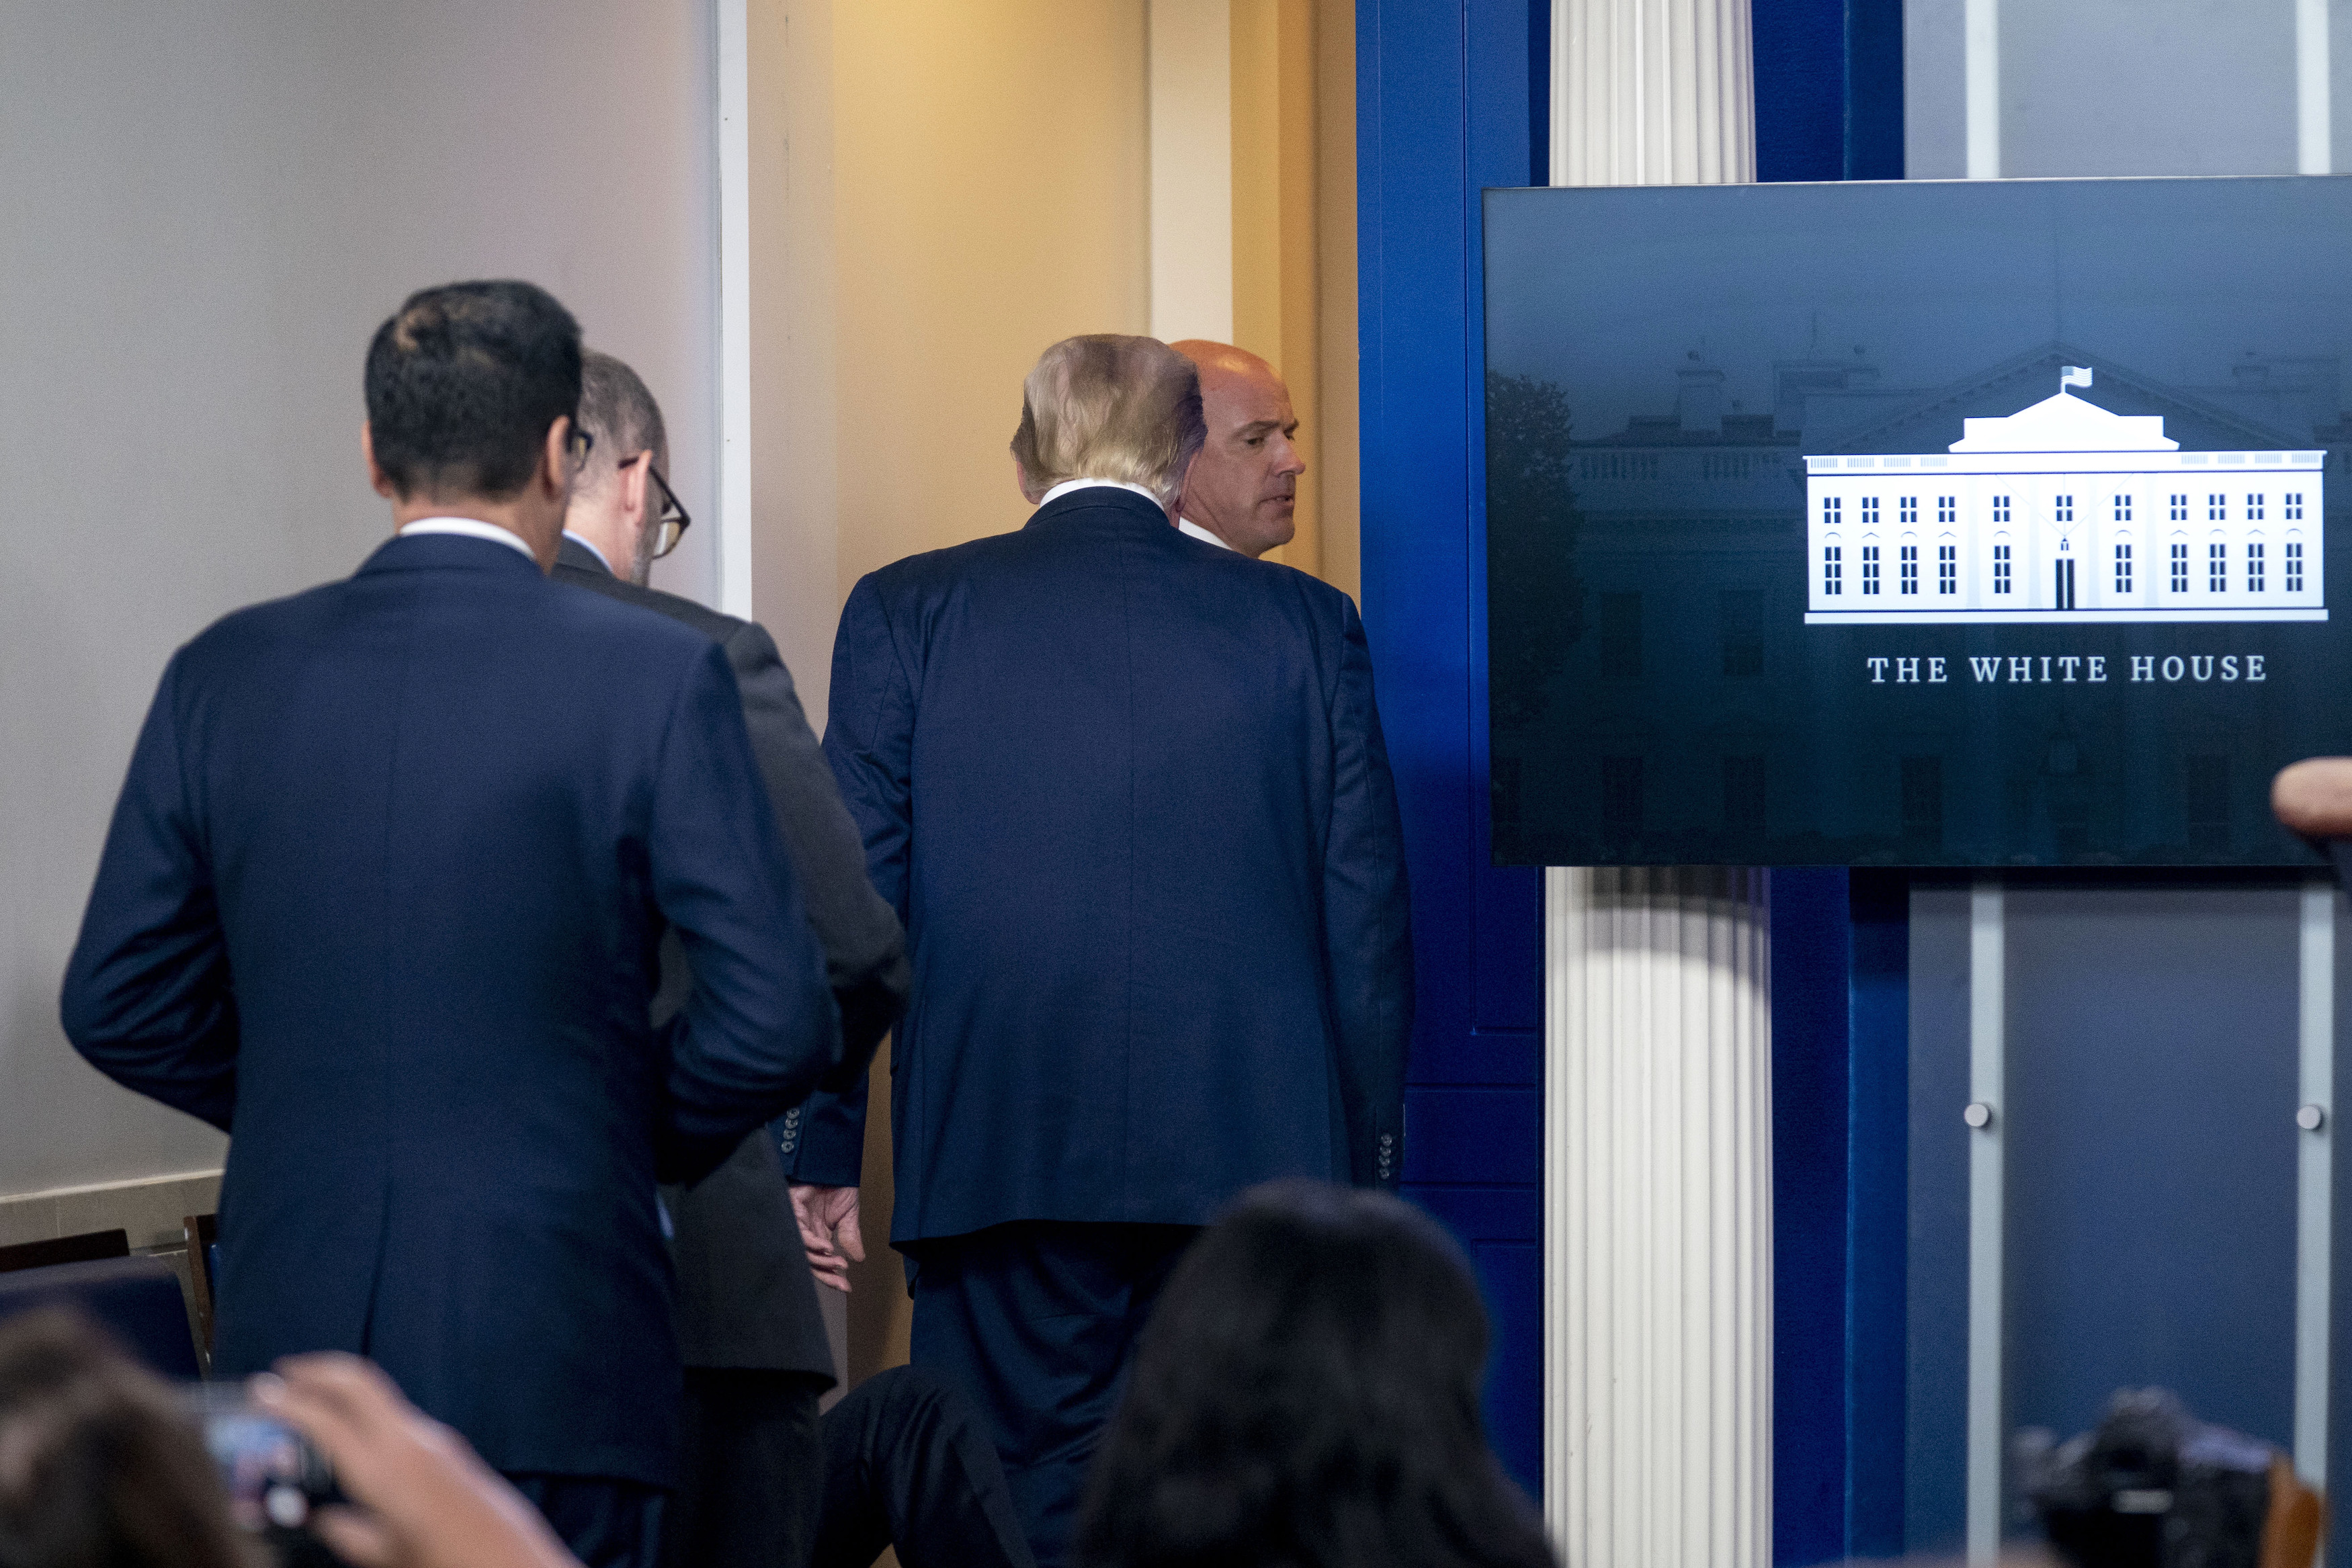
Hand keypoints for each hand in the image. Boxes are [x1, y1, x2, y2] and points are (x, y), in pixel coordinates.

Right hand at [252, 1354, 577, 1567]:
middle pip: (359, 1381)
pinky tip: (348, 1434)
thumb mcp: (384, 1556)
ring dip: (341, 1390)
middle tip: (284, 1373)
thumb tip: (321, 1518)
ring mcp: (434, 1439)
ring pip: (379, 1396)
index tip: (261, 1390)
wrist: (516, 1563)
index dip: (288, 1401)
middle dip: (318, 1370)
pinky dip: (365, 1413)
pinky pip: (397, 1417)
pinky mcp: (447, 1447)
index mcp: (386, 1472)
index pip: (327, 1421)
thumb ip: (345, 1533)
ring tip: (307, 1401)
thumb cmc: (448, 1562)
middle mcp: (412, 1442)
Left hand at [789, 1183, 863, 1292]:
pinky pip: (801, 1233)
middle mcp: (806, 1232)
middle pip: (810, 1262)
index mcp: (818, 1235)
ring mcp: (798, 1223)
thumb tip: (858, 1259)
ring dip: (821, 1261)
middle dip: (826, 1275)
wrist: (833, 1163)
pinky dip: (814, 1243)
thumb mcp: (849, 1215)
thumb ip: (850, 1237)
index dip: (832, 1276)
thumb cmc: (837, 1184)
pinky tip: (827, 1248)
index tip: (846, 1287)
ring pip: (803, 1252)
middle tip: (842, 1283)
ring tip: (837, 1264)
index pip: (821, 1262)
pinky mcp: (792, 1211)